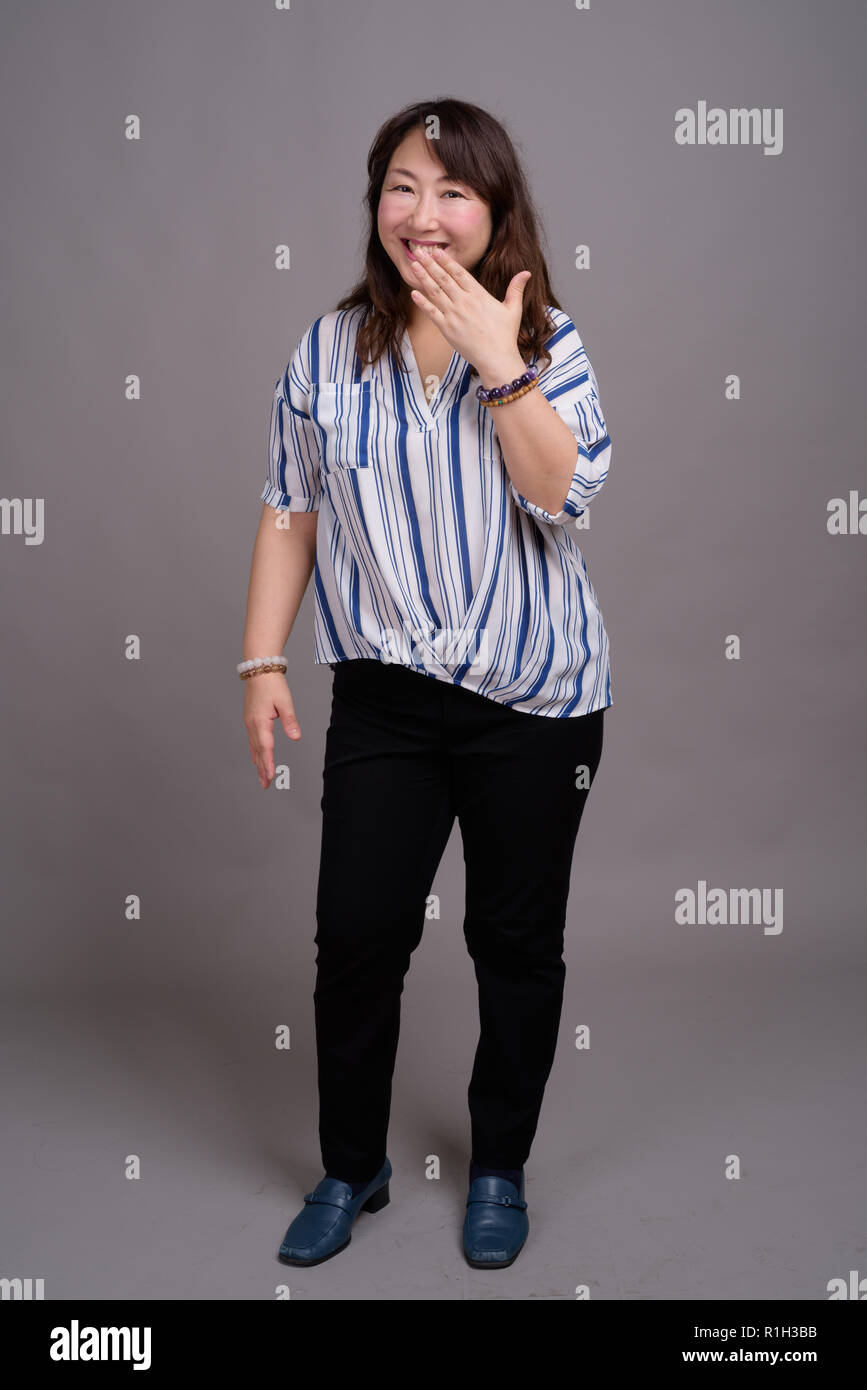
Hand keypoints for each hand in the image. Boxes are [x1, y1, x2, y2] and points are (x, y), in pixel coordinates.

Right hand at [243, 672, 300, 789]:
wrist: (259, 669)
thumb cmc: (272, 684)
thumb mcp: (285, 702)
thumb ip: (290, 721)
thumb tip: (296, 737)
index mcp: (260, 722)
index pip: (265, 748)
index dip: (267, 764)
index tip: (270, 777)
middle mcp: (252, 725)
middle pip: (258, 752)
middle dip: (262, 769)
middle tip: (265, 785)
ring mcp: (249, 723)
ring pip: (253, 747)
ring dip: (258, 763)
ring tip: (261, 777)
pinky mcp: (250, 719)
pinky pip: (252, 740)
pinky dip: (255, 752)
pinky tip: (256, 758)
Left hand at [407, 245, 529, 379]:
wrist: (496, 359)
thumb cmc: (505, 336)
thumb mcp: (513, 309)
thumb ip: (516, 289)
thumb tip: (527, 273)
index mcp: (479, 295)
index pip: (459, 273)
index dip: (446, 261)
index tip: (436, 251)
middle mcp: (464, 302)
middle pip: (444, 278)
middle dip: (430, 264)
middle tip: (418, 251)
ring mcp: (454, 315)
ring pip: (435, 292)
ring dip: (423, 278)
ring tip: (413, 266)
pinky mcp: (447, 329)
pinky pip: (432, 313)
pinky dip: (422, 302)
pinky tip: (413, 293)